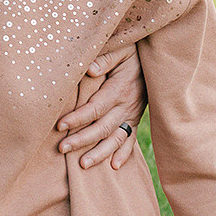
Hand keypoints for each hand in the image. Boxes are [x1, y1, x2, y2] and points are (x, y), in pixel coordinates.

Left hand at [57, 44, 144, 168]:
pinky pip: (131, 139)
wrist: (155, 58)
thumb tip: (88, 69)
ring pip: (116, 138)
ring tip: (82, 165)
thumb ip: (105, 58)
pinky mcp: (136, 118)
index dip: (77, 118)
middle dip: (81, 140)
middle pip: (102, 128)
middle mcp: (127, 105)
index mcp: (119, 89)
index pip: (95, 108)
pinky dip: (124, 154)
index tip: (59, 125)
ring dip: (99, 153)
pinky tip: (114, 167)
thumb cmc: (131, 50)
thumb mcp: (120, 49)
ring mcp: (133, 114)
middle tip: (61, 148)